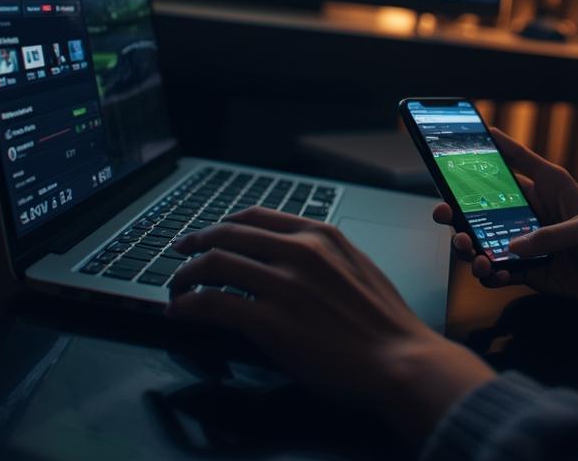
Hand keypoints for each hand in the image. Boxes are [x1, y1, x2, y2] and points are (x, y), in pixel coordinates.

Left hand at [166, 206, 494, 445]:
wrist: (401, 360)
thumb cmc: (386, 324)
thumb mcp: (359, 268)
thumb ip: (324, 257)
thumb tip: (292, 259)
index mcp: (322, 235)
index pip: (257, 215)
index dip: (224, 222)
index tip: (210, 232)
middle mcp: (300, 251)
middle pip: (228, 234)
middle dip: (196, 242)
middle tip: (180, 254)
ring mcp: (284, 285)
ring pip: (214, 263)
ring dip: (186, 274)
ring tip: (177, 286)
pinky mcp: (270, 321)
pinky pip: (213, 303)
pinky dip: (189, 305)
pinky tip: (180, 312)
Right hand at [431, 128, 577, 312]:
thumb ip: (551, 237)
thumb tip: (513, 247)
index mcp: (547, 187)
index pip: (514, 159)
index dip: (489, 144)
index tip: (462, 133)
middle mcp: (531, 211)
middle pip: (484, 204)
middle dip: (457, 208)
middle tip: (443, 214)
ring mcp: (526, 241)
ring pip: (483, 239)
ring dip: (469, 247)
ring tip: (473, 255)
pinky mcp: (528, 269)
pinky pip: (498, 270)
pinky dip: (489, 274)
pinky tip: (493, 275)